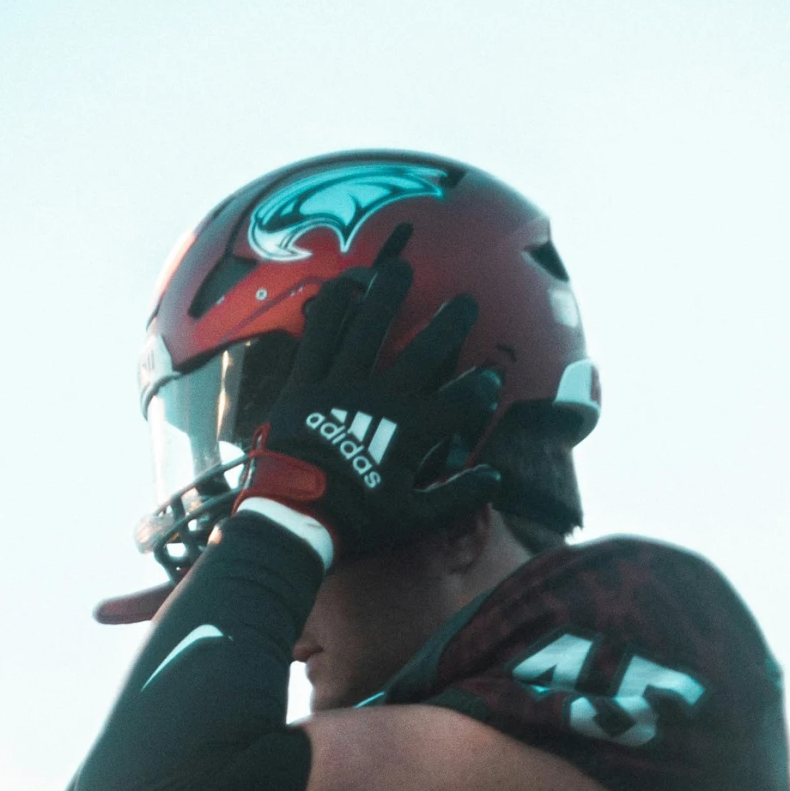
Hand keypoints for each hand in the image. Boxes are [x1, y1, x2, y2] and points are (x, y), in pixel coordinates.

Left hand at [235, 252, 501, 562]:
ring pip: (367, 328)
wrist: (293, 520)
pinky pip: (318, 336)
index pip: (459, 401)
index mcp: (410, 432)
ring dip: (387, 295)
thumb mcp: (413, 518)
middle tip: (466, 300)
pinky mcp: (305, 382)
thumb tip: (496, 478)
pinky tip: (342, 284)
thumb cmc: (355, 522)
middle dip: (449, 323)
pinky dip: (330, 308)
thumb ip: (457, 497)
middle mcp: (379, 399)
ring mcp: (340, 386)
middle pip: (423, 351)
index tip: (492, 377)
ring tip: (400, 268)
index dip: (480, 387)